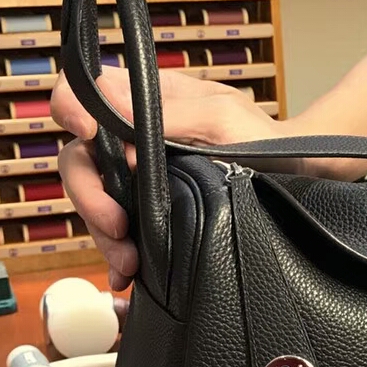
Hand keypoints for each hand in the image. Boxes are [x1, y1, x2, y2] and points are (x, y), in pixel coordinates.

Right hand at [51, 67, 283, 289]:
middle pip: (78, 157)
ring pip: (94, 199)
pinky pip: (116, 229)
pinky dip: (115, 253)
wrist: (295, 180)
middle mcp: (132, 136)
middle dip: (89, 195)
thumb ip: (170, 113)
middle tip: (117, 225)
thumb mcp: (222, 119)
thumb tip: (112, 111)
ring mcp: (137, 176)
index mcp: (145, 100)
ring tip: (129, 262)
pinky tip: (125, 275)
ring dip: (102, 232)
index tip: (86, 133)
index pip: (85, 90)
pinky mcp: (148, 210)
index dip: (71, 108)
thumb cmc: (263, 139)